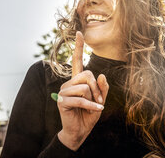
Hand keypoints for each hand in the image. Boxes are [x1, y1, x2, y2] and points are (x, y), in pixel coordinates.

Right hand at [57, 31, 108, 150]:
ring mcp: (64, 92)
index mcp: (77, 81)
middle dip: (97, 88)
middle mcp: (69, 83)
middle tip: (98, 100)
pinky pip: (81, 99)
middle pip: (87, 74)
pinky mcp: (62, 101)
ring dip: (93, 98)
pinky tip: (94, 110)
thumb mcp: (100, 100)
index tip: (79, 33)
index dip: (79, 47)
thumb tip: (102, 75)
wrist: (80, 131)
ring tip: (93, 106)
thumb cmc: (89, 114)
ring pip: (84, 87)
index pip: (77, 61)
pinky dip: (91, 106)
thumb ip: (103, 88)